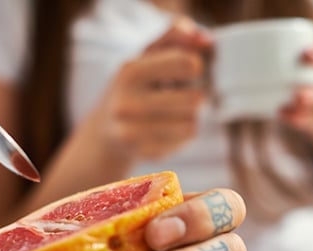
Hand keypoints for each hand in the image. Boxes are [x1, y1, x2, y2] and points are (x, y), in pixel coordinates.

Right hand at [93, 17, 211, 160]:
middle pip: (195, 99)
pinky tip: (165, 129)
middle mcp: (127, 104)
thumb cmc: (135, 85)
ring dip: (189, 115)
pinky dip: (182, 133)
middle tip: (177, 95)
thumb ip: (175, 35)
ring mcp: (133, 133)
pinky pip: (186, 140)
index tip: (183, 70)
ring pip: (193, 122)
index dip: (194, 66)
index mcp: (129, 72)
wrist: (106, 130)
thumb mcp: (147, 54)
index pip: (188, 64)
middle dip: (193, 95)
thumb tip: (206, 39)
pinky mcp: (144, 153)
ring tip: (171, 112)